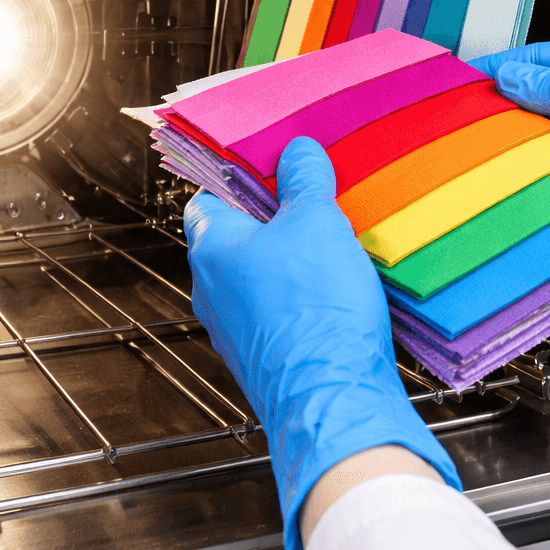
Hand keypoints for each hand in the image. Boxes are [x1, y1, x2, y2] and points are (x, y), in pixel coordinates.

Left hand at [184, 137, 459, 549]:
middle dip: (277, 221)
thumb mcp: (316, 221)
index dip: (242, 178)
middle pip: (239, 239)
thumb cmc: (314, 309)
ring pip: (262, 280)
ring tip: (337, 249)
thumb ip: (304, 180)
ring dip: (294, 263)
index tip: (276, 167)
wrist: (332, 397)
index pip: (209, 197)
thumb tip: (297, 152)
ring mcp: (236, 331)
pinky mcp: (266, 360)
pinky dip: (305, 301)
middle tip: (317, 205)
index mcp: (211, 249)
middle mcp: (212, 292)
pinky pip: (281, 315)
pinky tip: (340, 296)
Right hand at [470, 39, 549, 310]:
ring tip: (485, 157)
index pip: (545, 59)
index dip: (504, 68)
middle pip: (544, 100)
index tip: (464, 81)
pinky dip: (548, 178)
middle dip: (508, 111)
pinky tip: (524, 184)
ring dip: (528, 149)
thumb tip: (513, 77)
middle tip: (465, 124)